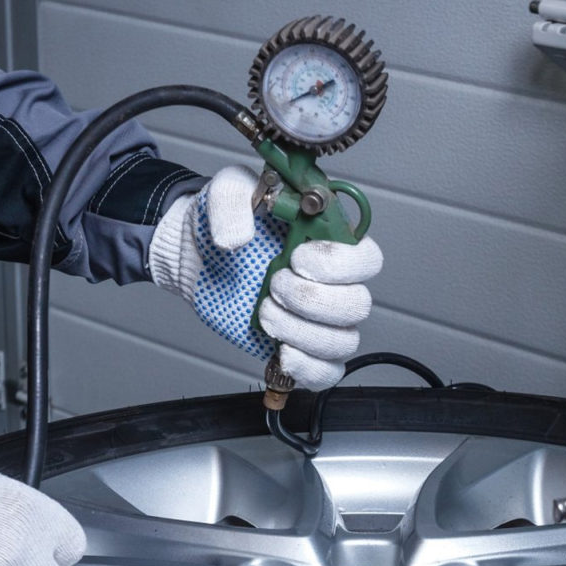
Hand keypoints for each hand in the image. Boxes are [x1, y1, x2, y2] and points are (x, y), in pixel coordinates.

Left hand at [148, 165, 383, 388]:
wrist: (198, 256)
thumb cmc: (224, 222)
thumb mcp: (225, 194)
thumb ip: (231, 204)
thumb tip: (236, 239)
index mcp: (329, 242)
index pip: (367, 259)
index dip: (339, 264)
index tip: (297, 256)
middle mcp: (333, 283)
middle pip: (357, 305)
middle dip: (311, 299)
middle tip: (274, 284)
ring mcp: (317, 319)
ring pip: (343, 341)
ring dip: (302, 332)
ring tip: (265, 312)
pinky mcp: (298, 346)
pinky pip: (326, 371)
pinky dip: (307, 367)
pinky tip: (281, 351)